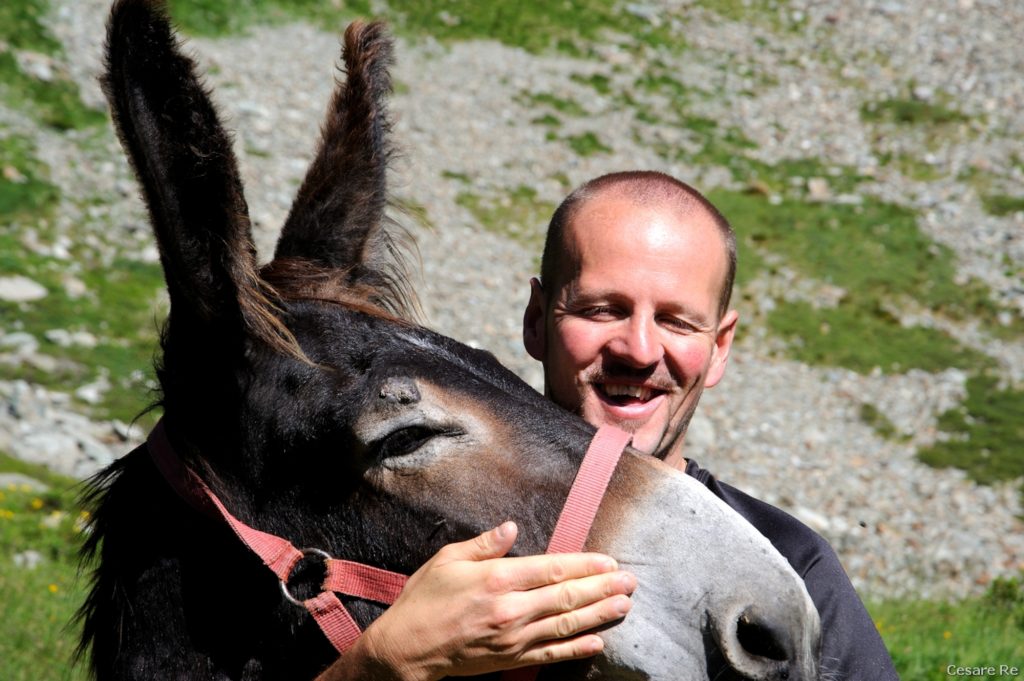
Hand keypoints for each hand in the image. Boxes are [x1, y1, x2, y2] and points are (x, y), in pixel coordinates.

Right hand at [319, 521, 634, 680]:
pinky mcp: (512, 658)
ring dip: (599, 614)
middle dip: (603, 588)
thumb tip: (511, 527)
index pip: (552, 569)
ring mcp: (514, 638)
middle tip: (630, 581)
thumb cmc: (425, 599)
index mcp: (498, 579)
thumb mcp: (449, 560)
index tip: (609, 561)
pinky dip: (577, 648)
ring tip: (624, 604)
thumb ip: (485, 544)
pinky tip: (598, 641)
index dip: (584, 565)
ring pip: (567, 625)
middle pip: (567, 597)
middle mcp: (511, 609)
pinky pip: (552, 653)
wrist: (408, 648)